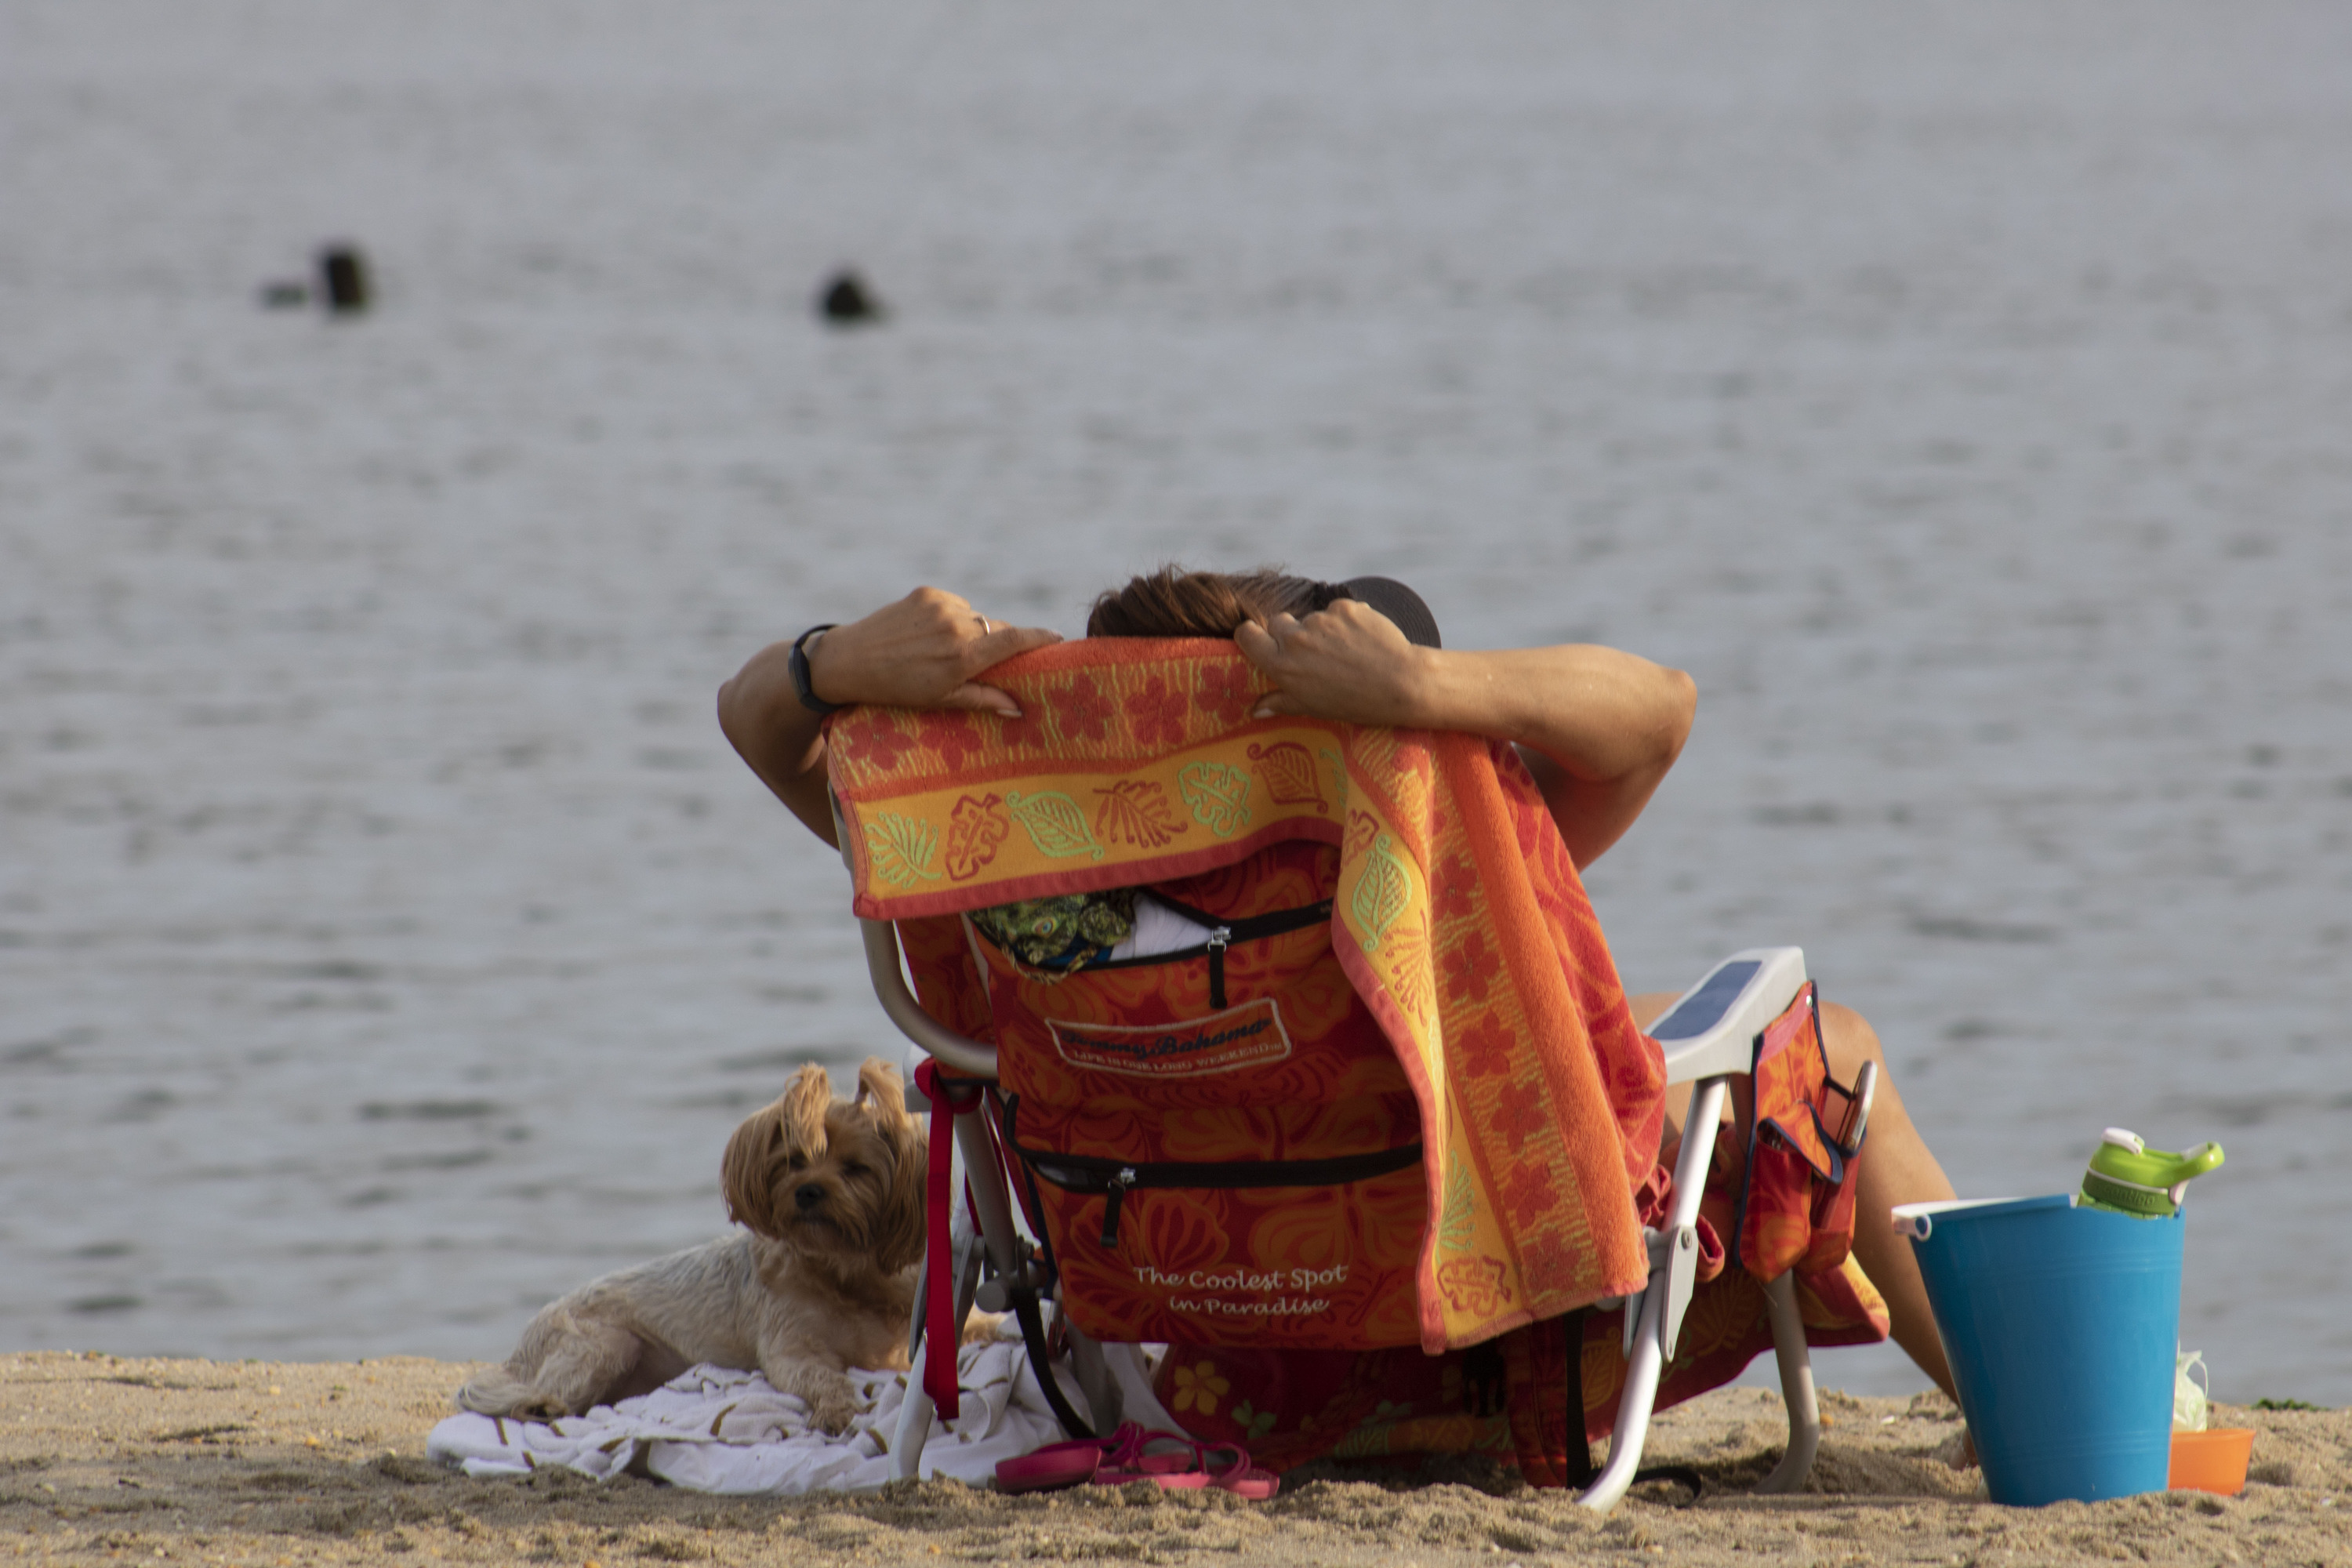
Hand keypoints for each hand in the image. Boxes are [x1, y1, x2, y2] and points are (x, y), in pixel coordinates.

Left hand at [805, 587, 1061, 716]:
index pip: (1015, 640)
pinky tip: (931, 635)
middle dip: (1001, 642)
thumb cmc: (897, 689)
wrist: (850, 660)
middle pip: (997, 628)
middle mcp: (957, 626)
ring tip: (947, 650)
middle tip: (993, 659)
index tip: (1058, 638)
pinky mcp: (927, 592)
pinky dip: (953, 618)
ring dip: (973, 630)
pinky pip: (955, 604)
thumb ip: (983, 699)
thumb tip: (1019, 708)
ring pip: (976, 616)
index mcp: (963, 656)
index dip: (1040, 638)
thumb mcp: (941, 700)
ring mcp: (942, 605)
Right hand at [1233, 598, 1433, 726]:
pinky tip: (1362, 641)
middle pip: (1278, 622)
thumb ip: (1280, 703)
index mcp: (1282, 665)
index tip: (1261, 640)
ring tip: (1346, 653)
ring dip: (1324, 629)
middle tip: (1313, 653)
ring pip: (1313, 617)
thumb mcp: (1312, 708)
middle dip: (1289, 632)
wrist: (1400, 683)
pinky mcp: (1345, 607)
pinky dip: (1347, 622)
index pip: (1247, 634)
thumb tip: (1255, 709)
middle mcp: (1296, 639)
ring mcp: (1321, 620)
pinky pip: (1338, 611)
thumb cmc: (1353, 702)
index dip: (1252, 635)